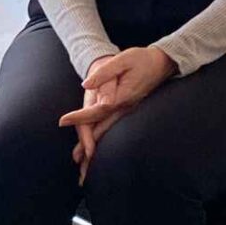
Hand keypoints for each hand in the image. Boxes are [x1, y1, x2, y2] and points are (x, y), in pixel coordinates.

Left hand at [59, 46, 176, 177]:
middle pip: (103, 130)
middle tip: (75, 161)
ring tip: (83, 165)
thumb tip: (86, 85)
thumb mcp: (123, 60)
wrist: (163, 63)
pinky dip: (103, 139)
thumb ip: (104, 73)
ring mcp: (128, 111)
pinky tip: (95, 149)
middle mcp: (125, 108)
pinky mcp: (128, 110)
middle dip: (88, 146)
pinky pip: (113, 128)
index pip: (96, 110)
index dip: (79, 116)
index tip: (62, 121)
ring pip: (109, 132)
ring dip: (96, 148)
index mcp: (122, 97)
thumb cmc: (142, 59)